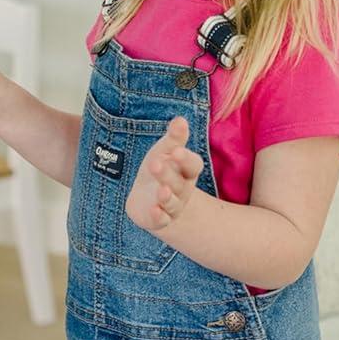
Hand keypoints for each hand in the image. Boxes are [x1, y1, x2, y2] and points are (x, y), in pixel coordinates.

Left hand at [126, 115, 202, 232]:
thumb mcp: (165, 150)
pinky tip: (154, 210)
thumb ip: (174, 137)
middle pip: (179, 183)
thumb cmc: (160, 167)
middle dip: (168, 174)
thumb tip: (180, 119)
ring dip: (167, 196)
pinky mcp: (159, 219)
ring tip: (161, 190)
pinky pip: (161, 220)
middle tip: (155, 163)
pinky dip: (158, 216)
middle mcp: (182, 189)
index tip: (175, 150)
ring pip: (172, 202)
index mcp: (186, 170)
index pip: (192, 165)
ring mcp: (171, 205)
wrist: (146, 196)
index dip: (185, 158)